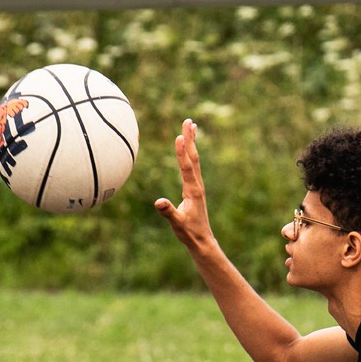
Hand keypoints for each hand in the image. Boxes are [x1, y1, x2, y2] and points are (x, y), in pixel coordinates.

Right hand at [152, 119, 212, 248]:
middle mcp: (197, 185)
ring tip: (191, 126)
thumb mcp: (177, 223)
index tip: (179, 136)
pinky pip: (193, 166)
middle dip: (190, 139)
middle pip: (193, 157)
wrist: (202, 240)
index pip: (186, 167)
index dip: (182, 152)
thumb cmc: (189, 232)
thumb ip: (168, 212)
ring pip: (194, 159)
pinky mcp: (195, 188)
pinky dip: (190, 153)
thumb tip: (159, 202)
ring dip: (192, 142)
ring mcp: (197, 185)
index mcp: (192, 190)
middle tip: (188, 121)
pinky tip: (189, 149)